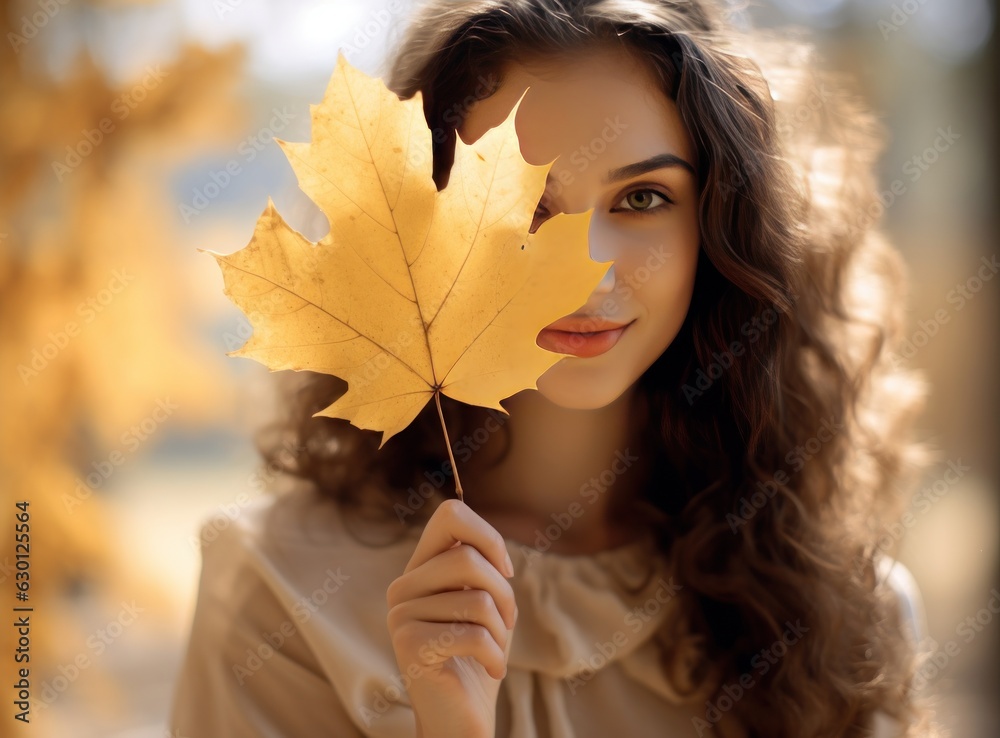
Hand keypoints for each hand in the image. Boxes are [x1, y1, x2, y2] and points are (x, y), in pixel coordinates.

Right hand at [386, 498, 517, 737]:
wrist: (461, 717)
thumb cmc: (478, 656)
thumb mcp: (484, 602)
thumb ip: (480, 565)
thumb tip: (489, 542)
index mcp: (421, 569)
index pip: (450, 514)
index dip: (487, 535)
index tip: (504, 570)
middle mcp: (403, 587)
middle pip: (468, 559)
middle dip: (504, 593)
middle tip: (507, 624)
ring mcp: (401, 615)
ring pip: (477, 600)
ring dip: (501, 631)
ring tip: (494, 651)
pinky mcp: (408, 646)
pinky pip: (474, 634)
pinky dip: (496, 656)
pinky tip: (492, 670)